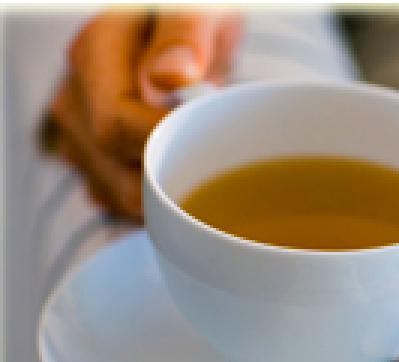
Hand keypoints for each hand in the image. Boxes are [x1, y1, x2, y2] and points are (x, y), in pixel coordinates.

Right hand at [46, 9, 241, 218]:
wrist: (189, 31)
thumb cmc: (196, 15)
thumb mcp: (200, 9)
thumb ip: (185, 35)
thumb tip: (170, 77)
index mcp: (94, 51)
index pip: (117, 123)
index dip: (166, 142)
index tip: (210, 138)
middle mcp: (75, 95)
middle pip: (114, 165)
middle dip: (172, 171)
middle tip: (217, 151)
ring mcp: (78, 132)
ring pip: (116, 192)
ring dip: (167, 191)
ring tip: (201, 157)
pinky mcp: (92, 158)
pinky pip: (119, 200)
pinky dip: (157, 200)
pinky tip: (184, 171)